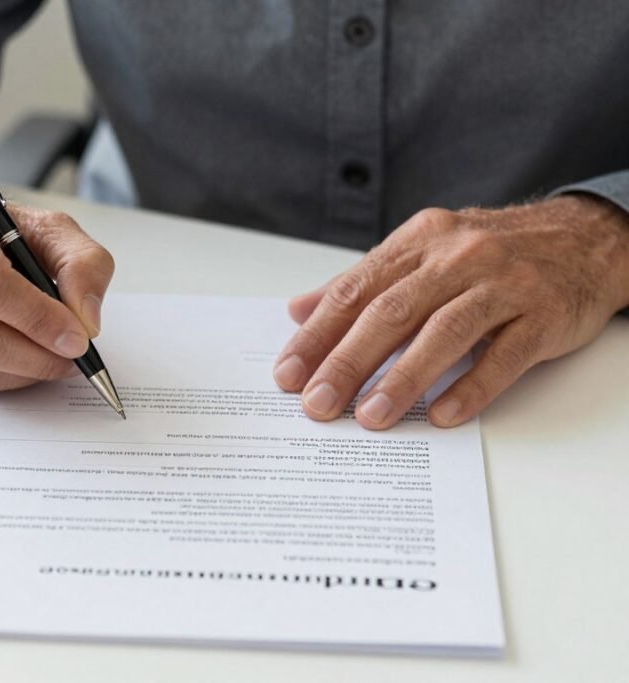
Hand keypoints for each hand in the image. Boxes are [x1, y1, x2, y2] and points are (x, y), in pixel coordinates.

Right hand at [0, 172, 114, 392]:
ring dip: (24, 372)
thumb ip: (82, 264)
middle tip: (73, 357)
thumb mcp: (50, 230)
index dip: (39, 318)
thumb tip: (86, 320)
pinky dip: (3, 378)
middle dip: (37, 355)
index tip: (77, 337)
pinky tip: (22, 361)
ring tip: (54, 358)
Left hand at [273, 195, 628, 428]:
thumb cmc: (491, 253)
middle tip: (317, 404)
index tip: (288, 374)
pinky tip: (441, 414)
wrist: (586, 238)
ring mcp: (503, 285)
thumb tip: (298, 311)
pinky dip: (471, 386)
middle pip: (391, 312)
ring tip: (370, 417)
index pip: (355, 291)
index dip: (318, 334)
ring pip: (444, 332)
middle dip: (347, 361)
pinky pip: (504, 355)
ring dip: (403, 378)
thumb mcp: (423, 253)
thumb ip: (361, 283)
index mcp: (418, 242)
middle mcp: (457, 257)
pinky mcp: (543, 315)